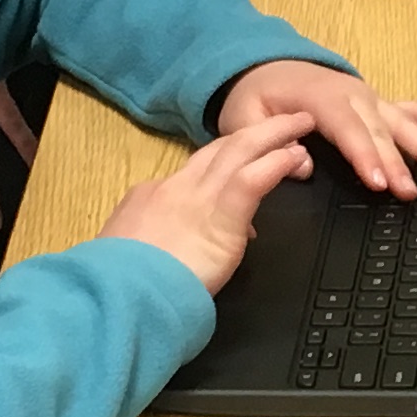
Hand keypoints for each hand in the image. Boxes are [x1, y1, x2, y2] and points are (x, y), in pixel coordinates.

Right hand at [99, 107, 316, 291]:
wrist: (118, 293)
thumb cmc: (120, 286)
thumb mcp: (127, 257)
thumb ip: (154, 248)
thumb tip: (174, 254)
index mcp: (148, 199)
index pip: (191, 175)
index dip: (220, 170)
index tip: (239, 172)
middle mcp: (174, 188)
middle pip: (218, 149)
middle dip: (250, 133)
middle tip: (277, 122)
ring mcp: (198, 197)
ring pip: (240, 151)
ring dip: (272, 133)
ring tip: (298, 123)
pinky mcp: (221, 215)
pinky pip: (254, 180)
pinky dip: (276, 164)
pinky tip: (294, 156)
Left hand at [220, 56, 416, 199]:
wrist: (266, 67)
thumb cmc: (257, 97)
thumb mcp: (243, 118)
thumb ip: (266, 141)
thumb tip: (301, 163)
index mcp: (318, 97)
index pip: (347, 128)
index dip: (365, 155)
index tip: (379, 182)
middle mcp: (350, 94)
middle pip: (379, 130)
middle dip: (397, 161)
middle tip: (410, 192)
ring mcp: (369, 97)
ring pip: (402, 120)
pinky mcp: (378, 103)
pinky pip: (412, 110)